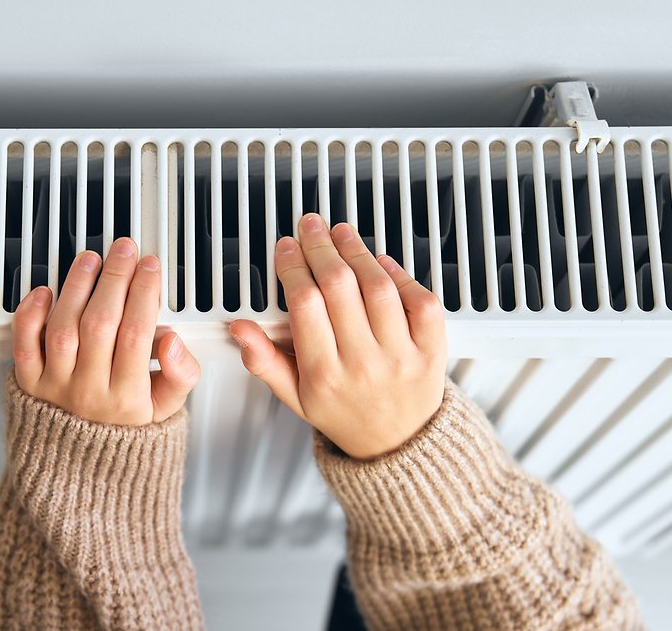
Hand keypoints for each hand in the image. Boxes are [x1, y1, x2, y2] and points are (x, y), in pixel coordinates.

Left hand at [11, 237, 200, 425]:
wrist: (82, 465)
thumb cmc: (125, 430)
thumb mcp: (166, 410)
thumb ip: (180, 375)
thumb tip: (173, 341)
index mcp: (127, 398)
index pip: (136, 334)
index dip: (143, 293)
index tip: (150, 268)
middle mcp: (89, 391)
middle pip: (100, 324)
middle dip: (115, 278)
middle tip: (124, 251)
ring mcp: (55, 387)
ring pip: (63, 328)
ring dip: (77, 286)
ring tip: (91, 260)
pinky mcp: (29, 383)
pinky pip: (24, 346)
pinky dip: (30, 315)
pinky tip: (45, 291)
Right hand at [229, 214, 446, 459]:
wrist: (398, 446)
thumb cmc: (344, 414)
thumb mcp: (294, 397)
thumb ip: (264, 360)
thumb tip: (239, 329)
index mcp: (324, 374)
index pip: (305, 304)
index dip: (293, 266)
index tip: (287, 248)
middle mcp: (363, 363)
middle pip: (340, 287)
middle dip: (321, 247)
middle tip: (311, 226)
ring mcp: (400, 356)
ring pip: (378, 288)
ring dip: (357, 252)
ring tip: (342, 234)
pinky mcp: (432, 351)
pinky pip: (420, 302)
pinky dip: (402, 275)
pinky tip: (382, 263)